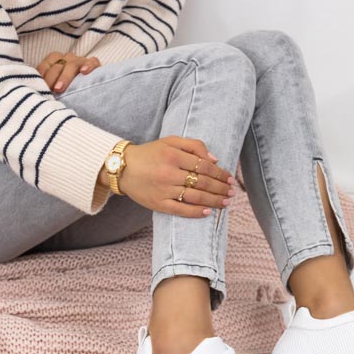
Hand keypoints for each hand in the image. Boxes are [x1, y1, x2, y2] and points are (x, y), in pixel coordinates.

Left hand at [37, 52, 100, 93]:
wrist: (93, 97)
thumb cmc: (69, 94)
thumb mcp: (56, 91)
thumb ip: (47, 88)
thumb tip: (35, 93)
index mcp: (56, 61)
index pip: (46, 65)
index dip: (42, 76)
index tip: (39, 89)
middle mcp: (67, 59)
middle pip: (58, 65)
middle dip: (51, 78)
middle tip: (48, 92)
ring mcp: (81, 61)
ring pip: (72, 64)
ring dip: (65, 76)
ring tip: (59, 89)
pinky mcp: (95, 65)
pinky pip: (92, 61)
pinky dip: (88, 65)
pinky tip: (84, 72)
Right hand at [104, 137, 234, 217]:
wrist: (122, 169)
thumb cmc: (149, 153)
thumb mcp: (170, 141)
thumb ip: (193, 145)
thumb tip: (215, 159)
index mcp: (173, 155)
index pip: (204, 165)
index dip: (220, 173)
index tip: (230, 178)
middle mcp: (169, 173)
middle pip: (202, 182)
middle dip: (220, 188)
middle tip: (232, 192)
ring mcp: (164, 190)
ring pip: (195, 197)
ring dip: (214, 201)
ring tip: (225, 203)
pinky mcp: (158, 204)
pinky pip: (181, 210)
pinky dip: (196, 212)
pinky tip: (208, 212)